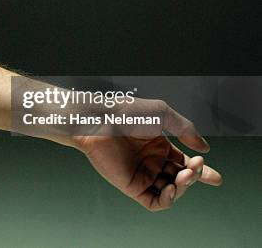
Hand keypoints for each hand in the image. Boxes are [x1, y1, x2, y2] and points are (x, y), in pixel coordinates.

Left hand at [73, 100, 222, 210]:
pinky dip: (168, 200)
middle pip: (181, 178)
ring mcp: (142, 174)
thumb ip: (186, 130)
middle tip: (195, 168)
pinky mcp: (132, 186)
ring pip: (171, 190)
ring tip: (184, 174)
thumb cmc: (126, 113)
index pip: (185, 162)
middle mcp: (152, 161)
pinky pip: (154, 201)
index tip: (215, 177)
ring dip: (183, 186)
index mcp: (159, 145)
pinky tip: (172, 188)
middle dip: (194, 176)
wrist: (99, 121)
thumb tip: (204, 148)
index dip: (202, 171)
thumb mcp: (162, 114)